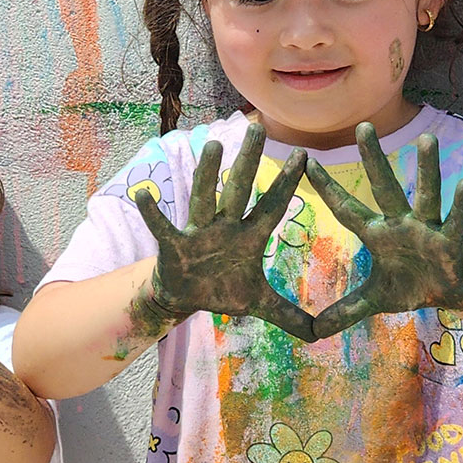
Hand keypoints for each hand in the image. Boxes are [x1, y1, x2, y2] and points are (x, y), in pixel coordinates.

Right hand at [132, 123, 312, 340]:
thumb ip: (288, 314)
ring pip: (205, 197)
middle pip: (240, 189)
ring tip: (212, 145)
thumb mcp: (258, 303)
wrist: (186, 296)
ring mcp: (199, 231)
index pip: (273, 207)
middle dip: (248, 161)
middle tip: (257, 128)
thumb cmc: (223, 290)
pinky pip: (162, 226)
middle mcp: (226, 226)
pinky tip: (143, 193)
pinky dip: (152, 212)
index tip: (305, 156)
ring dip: (207, 173)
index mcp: (250, 237)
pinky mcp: (174, 244)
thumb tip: (319, 335)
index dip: (287, 184)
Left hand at [305, 124, 462, 339]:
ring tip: (427, 140)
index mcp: (378, 233)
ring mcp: (428, 228)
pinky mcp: (451, 240)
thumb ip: (345, 311)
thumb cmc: (410, 286)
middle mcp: (401, 222)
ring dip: (427, 169)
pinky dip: (460, 205)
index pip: (347, 208)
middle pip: (385, 186)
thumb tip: (313, 332)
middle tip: (363, 127)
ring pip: (426, 194)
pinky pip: (455, 220)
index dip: (327, 188)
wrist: (448, 293)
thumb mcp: (375, 301)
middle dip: (374, 159)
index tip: (306, 162)